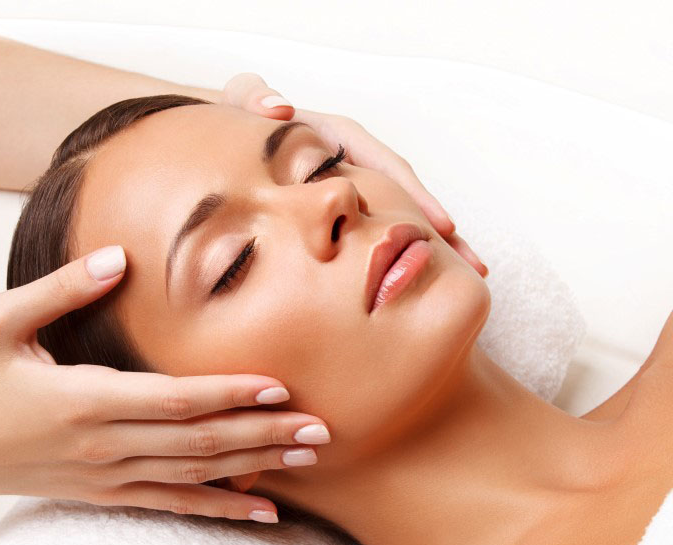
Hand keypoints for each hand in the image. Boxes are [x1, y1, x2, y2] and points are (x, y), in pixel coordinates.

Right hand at [0, 246, 329, 522]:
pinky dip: (220, 508)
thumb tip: (117, 258)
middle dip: (263, 433)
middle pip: (200, 441)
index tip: (278, 386)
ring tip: (306, 459)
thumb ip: (61, 288)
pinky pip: (173, 504)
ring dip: (255, 467)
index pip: (175, 399)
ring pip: (196, 475)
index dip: (229, 393)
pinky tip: (260, 512)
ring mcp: (108, 476)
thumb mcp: (0, 320)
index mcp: (85, 399)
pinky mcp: (106, 493)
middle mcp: (105, 444)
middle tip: (320, 428)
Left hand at [222, 73, 487, 276]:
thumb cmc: (246, 119)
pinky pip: (385, 228)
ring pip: (403, 217)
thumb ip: (256, 96)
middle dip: (442, 229)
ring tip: (471, 274)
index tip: (442, 226)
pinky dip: (407, 250)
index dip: (415, 196)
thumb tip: (277, 108)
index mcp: (340, 139)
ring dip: (439, 245)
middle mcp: (358, 163)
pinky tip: (424, 276)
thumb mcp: (247, 101)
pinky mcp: (351, 207)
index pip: (386, 167)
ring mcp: (358, 186)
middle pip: (409, 195)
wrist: (240, 138)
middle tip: (474, 263)